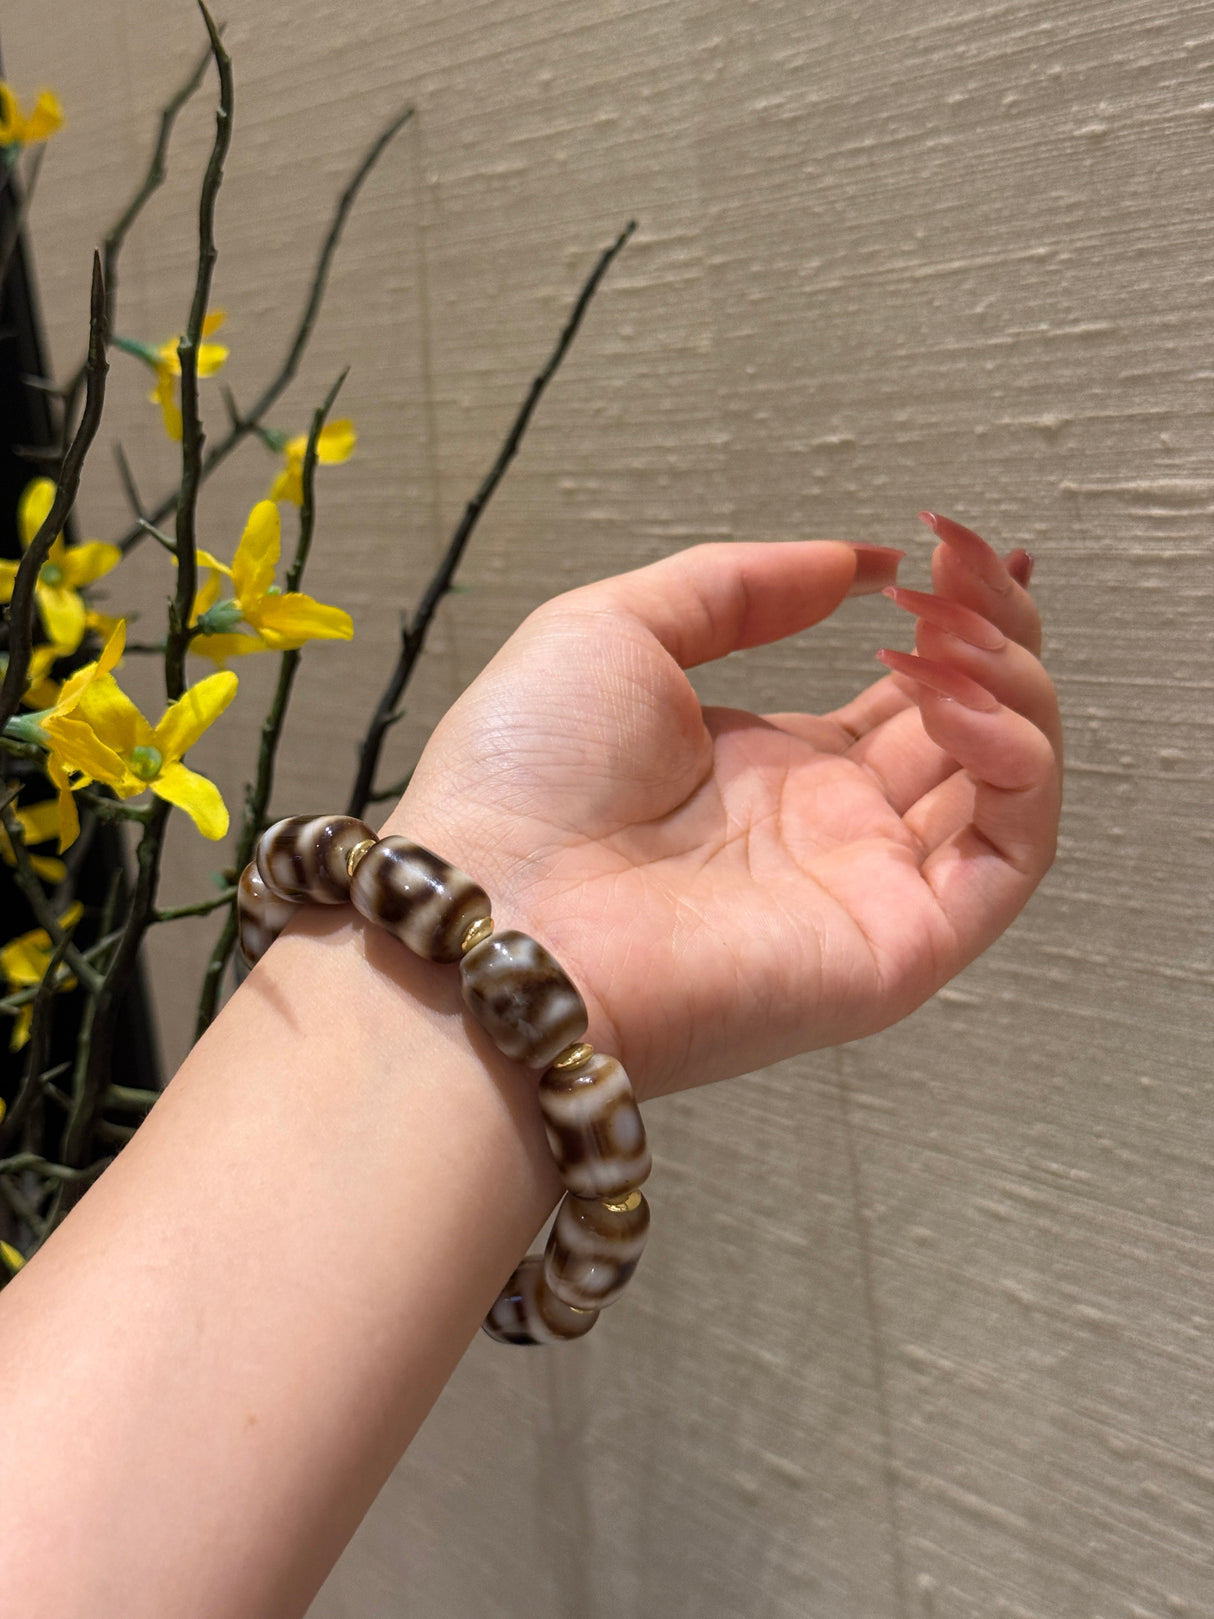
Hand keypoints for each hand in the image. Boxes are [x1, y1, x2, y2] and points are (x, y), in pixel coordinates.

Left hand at [388, 515, 1060, 1098]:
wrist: (494, 914)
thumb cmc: (518, 785)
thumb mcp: (615, 629)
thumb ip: (739, 587)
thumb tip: (849, 563)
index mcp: (767, 768)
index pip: (907, 694)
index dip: (951, 618)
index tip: (958, 549)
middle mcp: (829, 827)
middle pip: (970, 726)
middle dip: (992, 630)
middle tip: (968, 566)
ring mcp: (868, 885)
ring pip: (1008, 783)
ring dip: (1011, 683)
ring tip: (950, 626)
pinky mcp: (899, 944)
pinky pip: (1011, 854)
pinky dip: (1016, 762)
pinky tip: (956, 698)